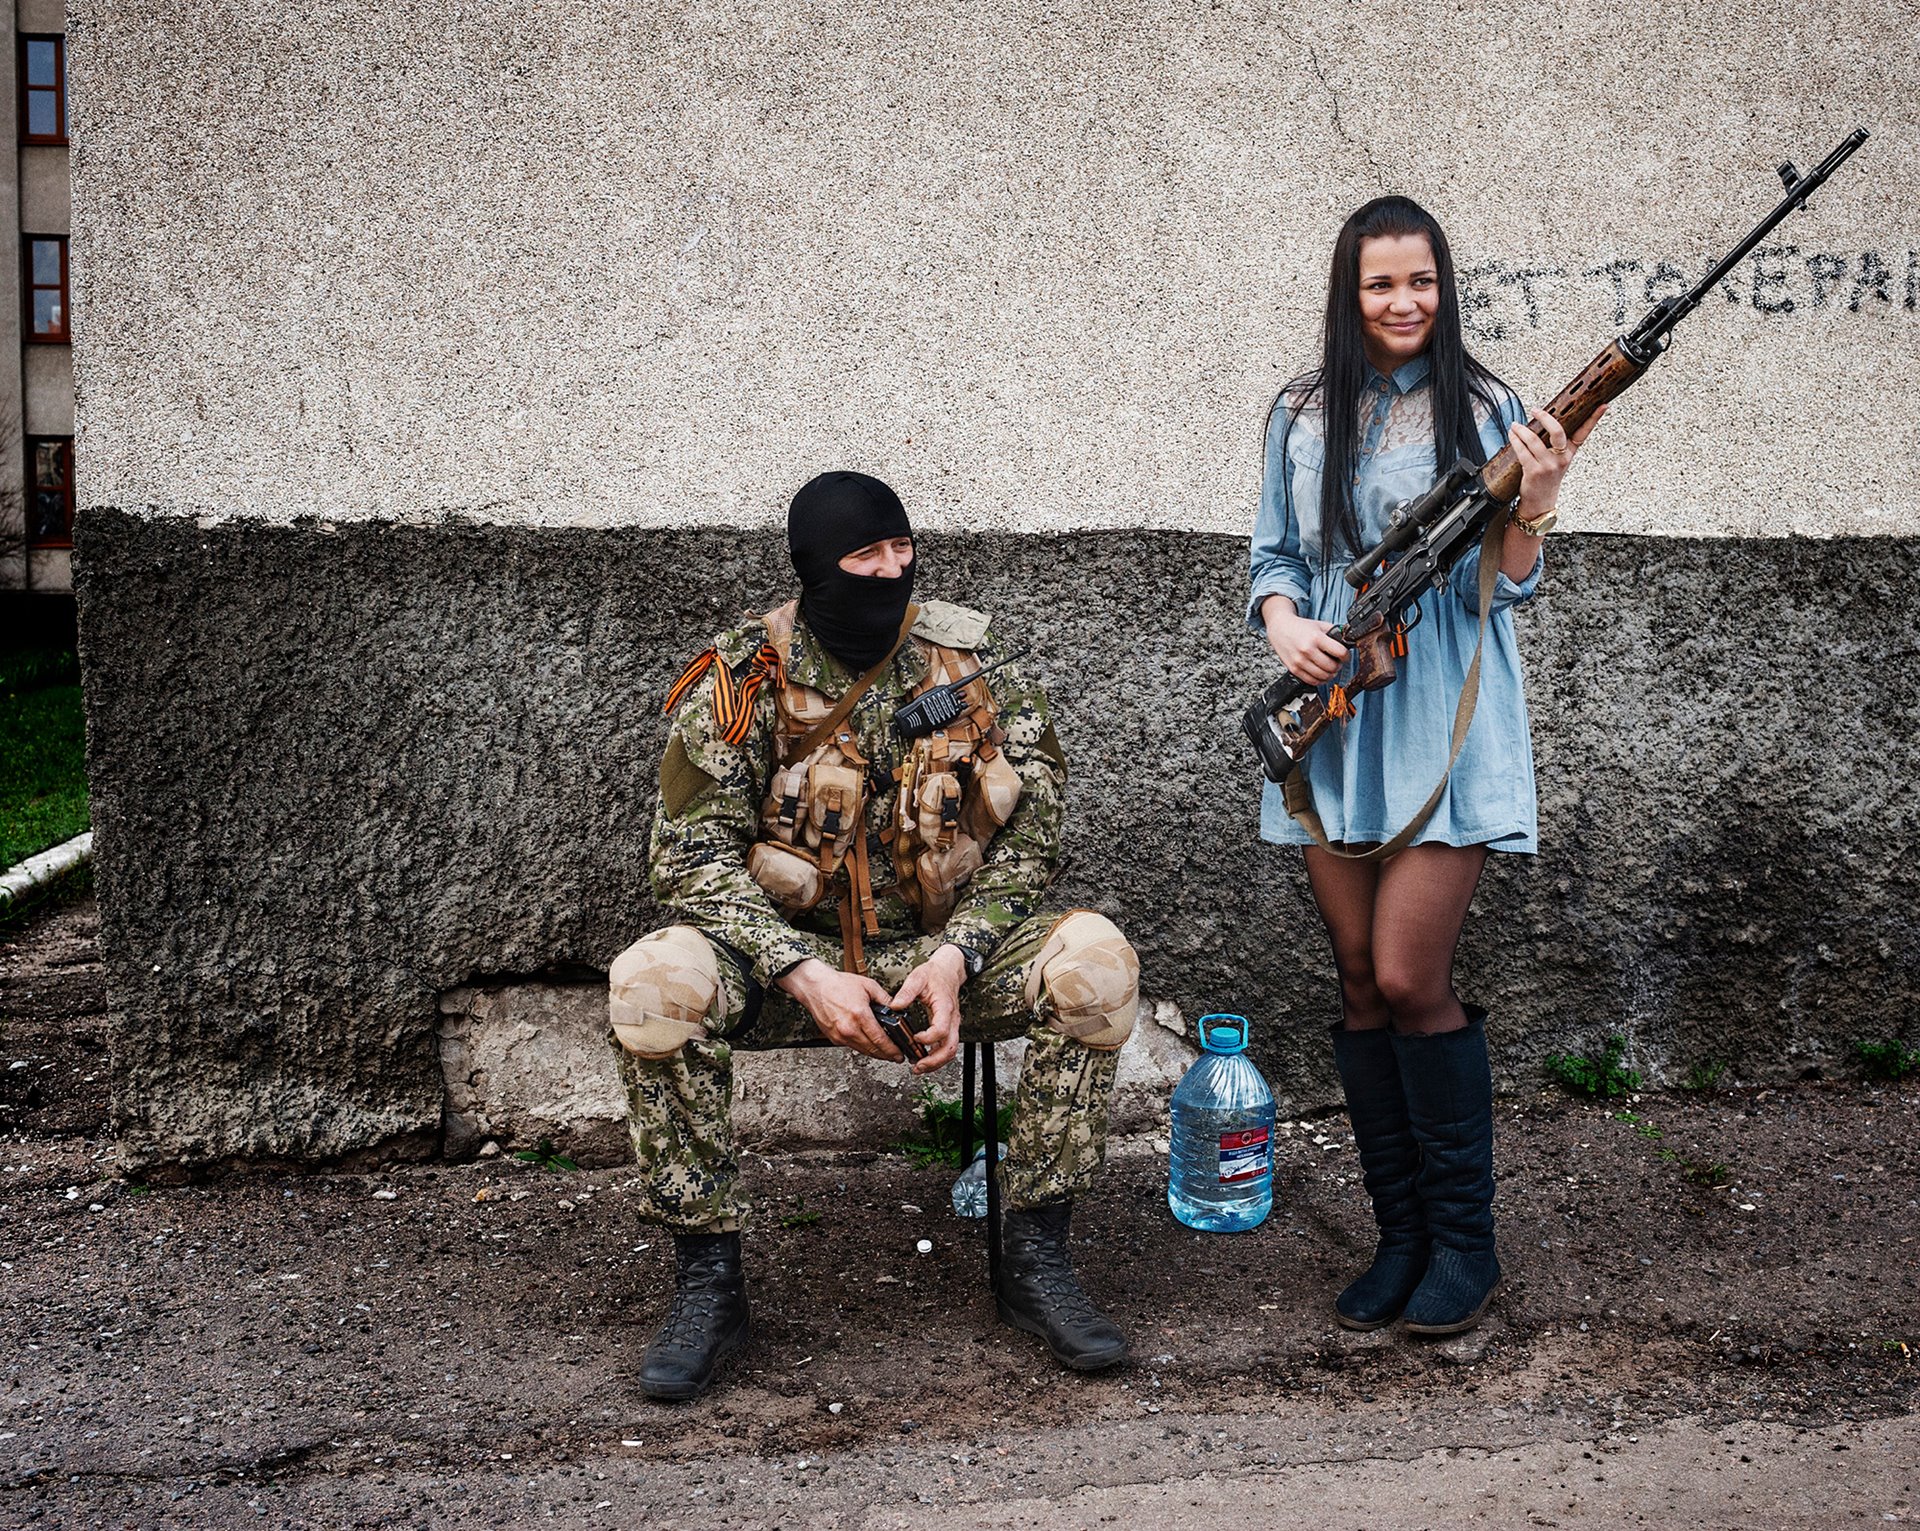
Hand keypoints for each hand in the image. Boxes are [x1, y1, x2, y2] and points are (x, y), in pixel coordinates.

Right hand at [776, 959, 898, 1060]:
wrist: (815, 986)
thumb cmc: (838, 984)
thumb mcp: (868, 986)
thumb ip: (885, 999)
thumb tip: (897, 1009)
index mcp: (860, 1015)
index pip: (880, 1040)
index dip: (892, 1050)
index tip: (899, 1054)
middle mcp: (849, 1028)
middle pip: (872, 1050)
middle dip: (887, 1055)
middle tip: (896, 1057)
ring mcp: (840, 1035)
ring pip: (862, 1051)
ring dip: (875, 1054)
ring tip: (885, 1052)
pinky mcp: (833, 1038)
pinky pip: (852, 1047)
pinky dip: (862, 1047)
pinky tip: (869, 1044)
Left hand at [887, 944, 966, 1075]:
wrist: (948, 970)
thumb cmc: (935, 974)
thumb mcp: (918, 977)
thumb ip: (906, 991)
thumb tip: (894, 1006)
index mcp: (945, 1007)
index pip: (941, 1030)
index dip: (928, 1038)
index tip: (915, 1038)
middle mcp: (952, 1019)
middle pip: (950, 1047)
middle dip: (934, 1061)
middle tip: (918, 1066)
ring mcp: (952, 1025)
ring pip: (950, 1050)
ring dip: (936, 1062)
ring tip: (919, 1067)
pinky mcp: (949, 1027)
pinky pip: (947, 1046)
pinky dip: (936, 1056)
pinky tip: (923, 1058)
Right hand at [1261, 597, 1347, 684]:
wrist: (1280, 628)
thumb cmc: (1300, 627)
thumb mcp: (1319, 625)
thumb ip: (1335, 632)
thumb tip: (1348, 640)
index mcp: (1316, 638)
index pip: (1340, 652)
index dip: (1346, 656)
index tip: (1345, 656)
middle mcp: (1307, 650)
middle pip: (1332, 667)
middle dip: (1338, 666)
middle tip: (1337, 662)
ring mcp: (1300, 661)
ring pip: (1323, 676)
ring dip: (1330, 674)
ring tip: (1330, 668)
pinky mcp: (1294, 669)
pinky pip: (1312, 681)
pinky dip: (1320, 680)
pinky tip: (1321, 674)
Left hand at [1509, 405, 1605, 521]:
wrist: (1541, 501)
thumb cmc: (1547, 478)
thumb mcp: (1559, 461)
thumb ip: (1558, 444)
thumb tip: (1544, 421)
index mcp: (1570, 452)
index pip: (1584, 432)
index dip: (1594, 418)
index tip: (1602, 405)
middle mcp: (1561, 458)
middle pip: (1557, 432)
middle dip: (1545, 417)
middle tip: (1536, 410)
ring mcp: (1548, 465)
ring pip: (1534, 440)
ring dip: (1521, 430)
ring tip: (1515, 425)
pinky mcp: (1534, 471)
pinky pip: (1522, 451)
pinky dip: (1515, 440)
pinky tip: (1512, 435)